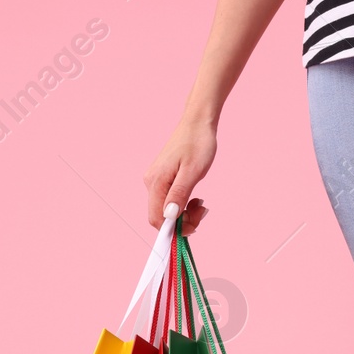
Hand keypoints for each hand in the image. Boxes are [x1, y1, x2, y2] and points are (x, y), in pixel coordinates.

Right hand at [145, 116, 215, 233]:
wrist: (197, 123)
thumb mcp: (192, 172)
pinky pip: (171, 200)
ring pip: (168, 210)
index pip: (157, 219)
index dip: (173, 230)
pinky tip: (196, 198)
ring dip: (185, 213)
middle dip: (183, 220)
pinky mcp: (163, 179)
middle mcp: (152, 183)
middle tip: (202, 211)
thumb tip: (169, 216)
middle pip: (162, 216)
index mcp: (156, 182)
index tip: (193, 227)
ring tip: (201, 204)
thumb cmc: (197, 144)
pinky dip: (184, 204)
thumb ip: (179, 194)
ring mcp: (157, 181)